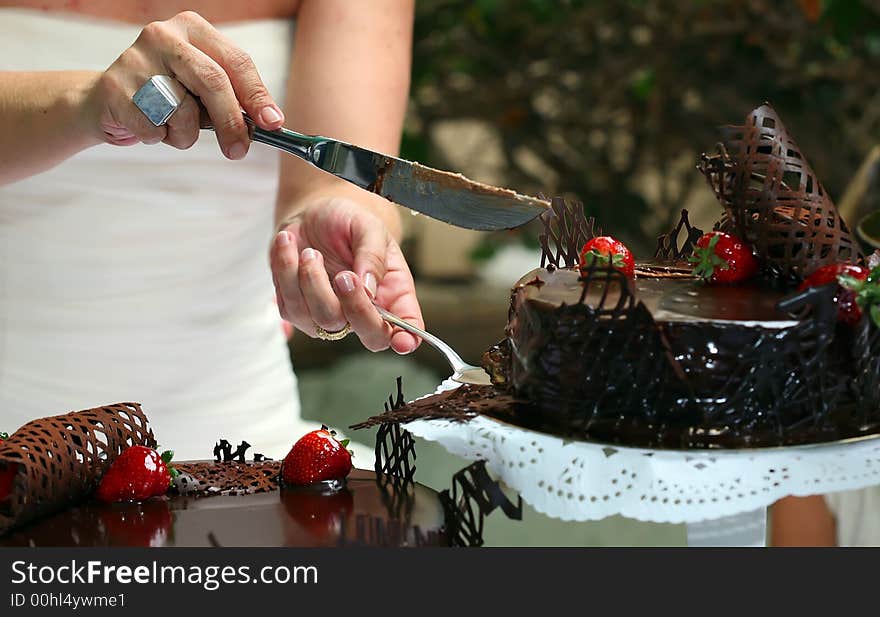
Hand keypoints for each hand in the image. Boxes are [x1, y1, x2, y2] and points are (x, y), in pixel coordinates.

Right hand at [85, 11, 283, 157]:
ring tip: (172, 126)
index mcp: (192, 29)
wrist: (106, 99)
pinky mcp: (115, 87)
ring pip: (183, 111)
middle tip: (238, 150)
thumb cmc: (166, 94)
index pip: (236, 61)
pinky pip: (154, 128)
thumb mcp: (202, 86)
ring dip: (186, 134)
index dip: (257, 95)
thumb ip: (233, 96)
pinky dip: (159, 138)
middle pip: (213, 82)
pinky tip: (148, 124)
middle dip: (231, 122)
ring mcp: (135, 59)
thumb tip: (270, 122)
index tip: (273, 123)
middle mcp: (163, 35)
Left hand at [270, 197, 422, 353]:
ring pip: (324, 320)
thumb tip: (368, 289)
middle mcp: (365, 311)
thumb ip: (373, 255)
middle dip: (356, 307)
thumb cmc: (346, 222)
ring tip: (309, 251)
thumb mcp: (368, 227)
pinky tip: (289, 247)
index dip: (408, 338)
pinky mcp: (299, 312)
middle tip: (344, 275)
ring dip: (312, 281)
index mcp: (393, 292)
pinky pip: (290, 307)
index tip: (403, 342)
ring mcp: (331, 317)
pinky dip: (286, 272)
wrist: (310, 215)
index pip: (407, 325)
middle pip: (370, 335)